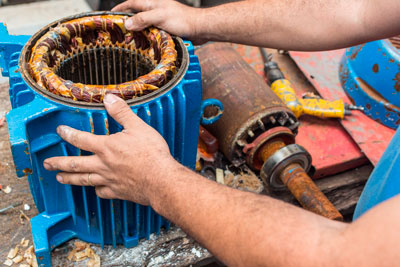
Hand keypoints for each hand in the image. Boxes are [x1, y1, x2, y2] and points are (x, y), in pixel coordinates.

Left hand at [43, 94, 177, 204]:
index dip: (68, 133)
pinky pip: (102, 192)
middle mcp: (103, 165)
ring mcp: (109, 180)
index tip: (60, 130)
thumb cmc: (152, 154)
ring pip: (83, 180)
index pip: (81, 139)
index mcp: (106, 147)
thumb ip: (121, 112)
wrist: (161, 179)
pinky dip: (96, 190)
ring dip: (70, 179)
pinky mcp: (118, 192)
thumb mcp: (138, 127)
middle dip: (58, 163)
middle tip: (47, 164)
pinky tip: (96, 189)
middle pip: (75, 164)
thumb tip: (109, 98)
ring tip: (60, 178)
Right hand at [112, 0, 206, 43]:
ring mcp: (161, 19)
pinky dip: (146, 36)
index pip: (132, 3)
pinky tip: (144, 43)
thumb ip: (143, 19)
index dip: (121, 8)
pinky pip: (152, 31)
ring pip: (144, 24)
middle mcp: (156, 9)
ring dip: (137, 30)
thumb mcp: (159, 17)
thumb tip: (128, 23)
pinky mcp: (166, 28)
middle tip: (118, 29)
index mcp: (153, 2)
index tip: (112, 14)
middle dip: (127, 20)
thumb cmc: (183, 20)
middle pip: (137, 14)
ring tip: (128, 38)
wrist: (199, 28)